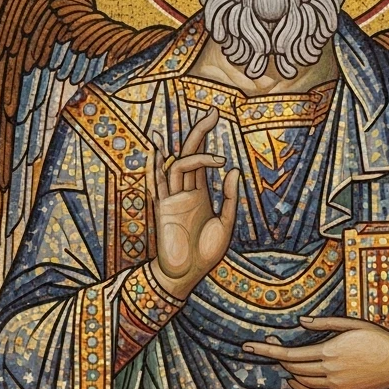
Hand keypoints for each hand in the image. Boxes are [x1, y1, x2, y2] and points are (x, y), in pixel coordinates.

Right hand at [147, 109, 239, 300]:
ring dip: (193, 151)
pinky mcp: (164, 209)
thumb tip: (233, 170)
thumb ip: (230, 199)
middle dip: (200, 132)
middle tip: (213, 112)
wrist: (187, 276)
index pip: (201, 158)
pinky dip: (155, 166)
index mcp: (200, 193)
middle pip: (190, 153)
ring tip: (213, 147)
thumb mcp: (226, 225)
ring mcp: (173, 198)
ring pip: (177, 164)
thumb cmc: (206, 254)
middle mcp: (185, 191)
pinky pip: (158, 183)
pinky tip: (156, 150)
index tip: (215, 115)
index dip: (206, 137)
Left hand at [243, 316, 388, 388]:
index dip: (266, 349)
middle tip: (267, 341)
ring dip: (287, 368)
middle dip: (275, 354)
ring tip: (281, 354)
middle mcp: (328, 371)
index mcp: (329, 351)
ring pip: (300, 380)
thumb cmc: (377, 338)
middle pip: (291, 366)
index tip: (247, 346)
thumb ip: (324, 323)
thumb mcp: (352, 323)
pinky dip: (299, 387)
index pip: (288, 353)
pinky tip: (293, 378)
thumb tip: (300, 322)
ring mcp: (334, 386)